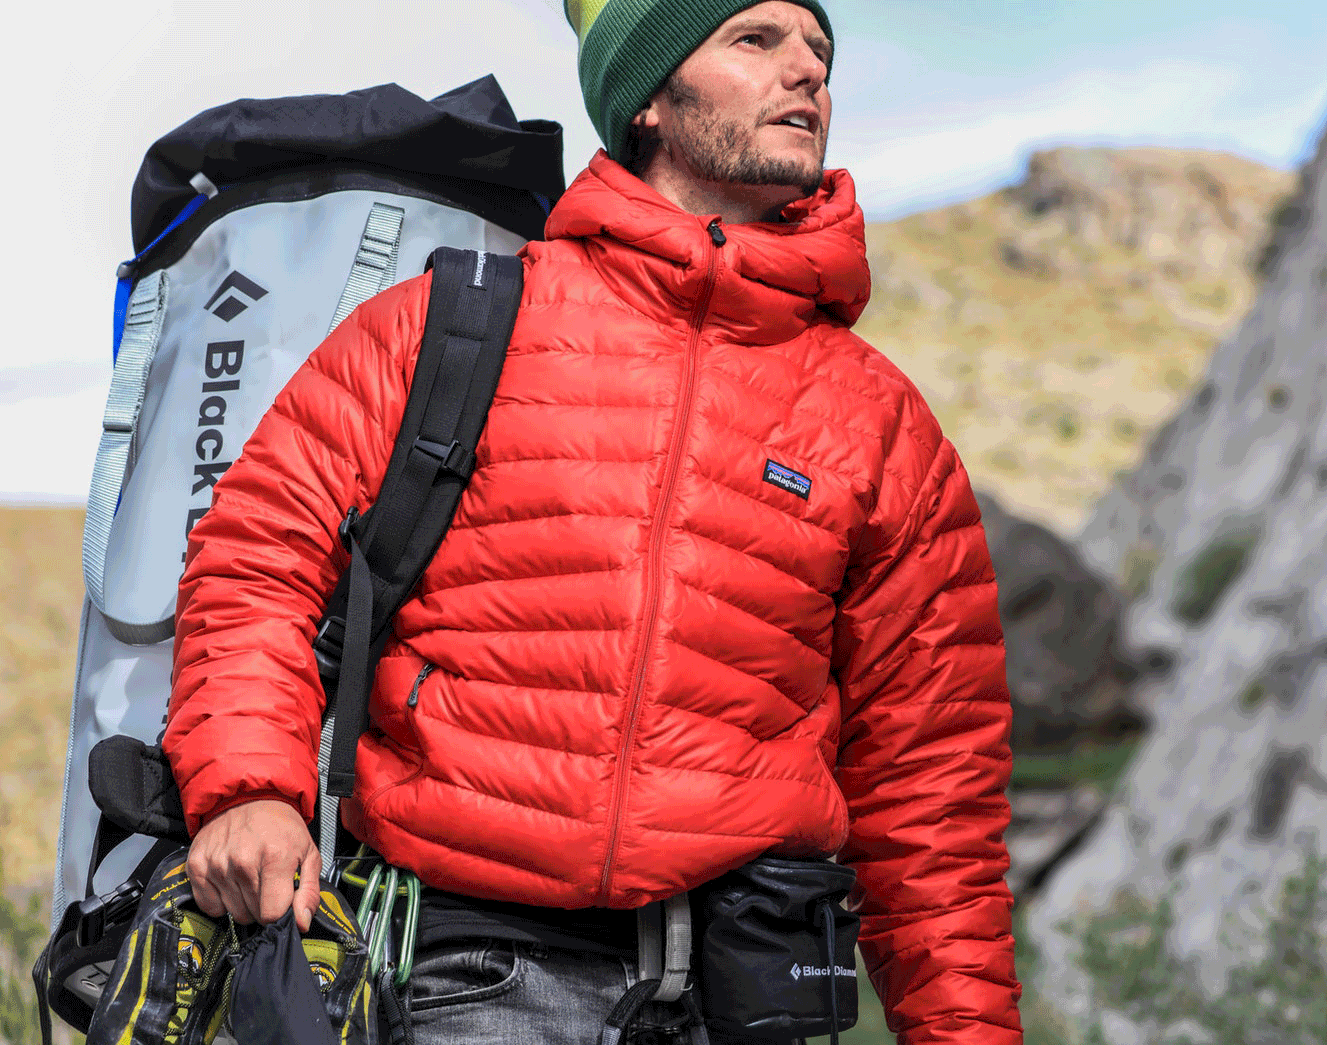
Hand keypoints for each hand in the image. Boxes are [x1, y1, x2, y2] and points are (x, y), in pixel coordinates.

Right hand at [186, 799, 321, 931]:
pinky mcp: (196, 866)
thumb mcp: (308, 854)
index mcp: (275, 858)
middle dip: (262, 905)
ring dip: (243, 902)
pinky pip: (209, 907)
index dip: (279, 913)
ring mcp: (217, 865)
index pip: (272, 914)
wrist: (248, 798)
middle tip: (266, 882)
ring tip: (250, 877)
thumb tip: (301, 924)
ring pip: (233, 913)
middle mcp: (242, 862)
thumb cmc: (282, 829)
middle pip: (252, 915)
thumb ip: (309, 892)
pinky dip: (221, 900)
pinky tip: (230, 881)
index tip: (281, 898)